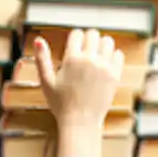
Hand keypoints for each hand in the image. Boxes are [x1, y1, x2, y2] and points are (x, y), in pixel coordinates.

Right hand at [35, 29, 124, 156]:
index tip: (76, 47)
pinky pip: (118, 55)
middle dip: (89, 39)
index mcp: (71, 59)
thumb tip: (38, 39)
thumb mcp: (46, 82)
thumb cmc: (61, 105)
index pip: (77, 33)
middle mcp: (89, 60)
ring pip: (107, 41)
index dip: (76, 38)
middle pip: (93, 34)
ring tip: (97, 55)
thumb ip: (42, 59)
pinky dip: (113, 56)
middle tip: (87, 50)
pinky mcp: (115, 76)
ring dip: (102, 45)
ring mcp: (104, 67)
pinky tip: (106, 63)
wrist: (80, 123)